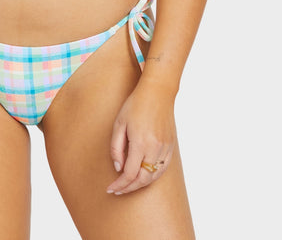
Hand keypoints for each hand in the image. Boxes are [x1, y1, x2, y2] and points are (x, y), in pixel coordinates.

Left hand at [106, 80, 175, 194]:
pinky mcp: (171, 146)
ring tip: (129, 185)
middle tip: (118, 190)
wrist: (157, 92)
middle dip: (129, 188)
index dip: (120, 184)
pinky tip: (144, 176)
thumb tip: (118, 168)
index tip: (110, 188)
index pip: (129, 174)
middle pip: (143, 179)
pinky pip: (163, 168)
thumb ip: (117, 148)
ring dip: (141, 184)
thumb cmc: (135, 105)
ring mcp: (165, 148)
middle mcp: (155, 149)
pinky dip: (153, 176)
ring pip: (154, 176)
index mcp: (140, 143)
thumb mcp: (119, 124)